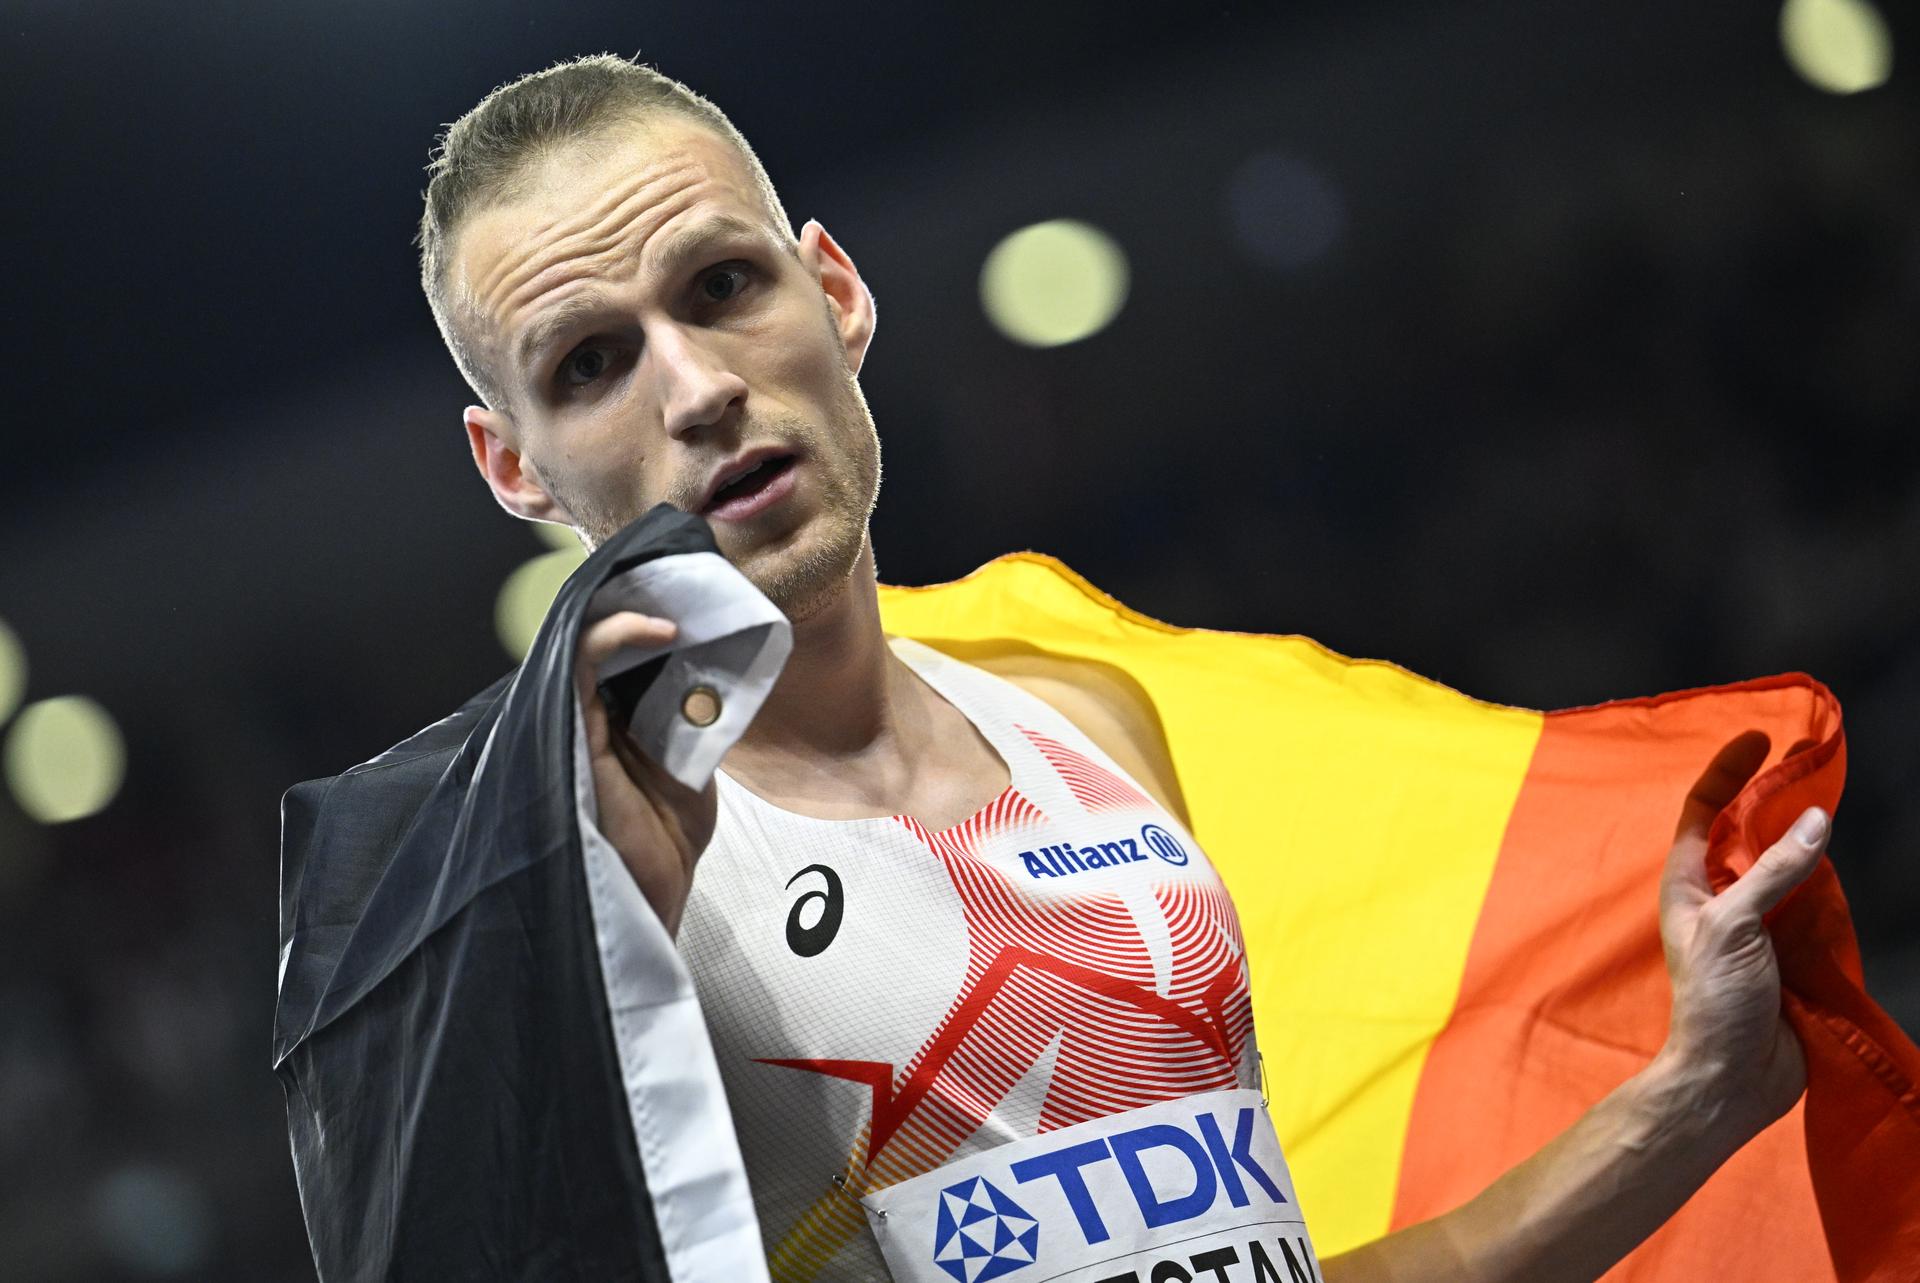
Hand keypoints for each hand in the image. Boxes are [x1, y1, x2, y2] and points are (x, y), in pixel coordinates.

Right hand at [574, 610, 717, 936]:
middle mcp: (585, 711)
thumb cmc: (666, 839)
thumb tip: (711, 672)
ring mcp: (575, 718)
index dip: (651, 614)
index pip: (619, 647)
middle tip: (690, 578)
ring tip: (677, 592)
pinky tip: (661, 628)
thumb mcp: (691, 763)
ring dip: (634, 607)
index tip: (698, 596)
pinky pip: (581, 659)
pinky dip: (617, 631)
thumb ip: (692, 718)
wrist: (652, 894)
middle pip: (601, 633)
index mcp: (609, 718)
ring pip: (586, 636)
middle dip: (644, 599)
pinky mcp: (571, 727)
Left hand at [1657, 731, 1826, 1137]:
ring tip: (1829, 801)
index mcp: (1690, 884)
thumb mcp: (1732, 924)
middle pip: (1748, 832)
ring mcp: (1757, 922)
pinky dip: (1825, 879)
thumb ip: (1772, 872)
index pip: (1704, 811)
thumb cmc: (1713, 999)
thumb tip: (1814, 820)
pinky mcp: (1789, 949)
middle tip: (1810, 761)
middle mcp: (1720, 896)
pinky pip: (1810, 902)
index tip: (1759, 738)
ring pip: (1783, 864)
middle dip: (1774, 796)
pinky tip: (1840, 862)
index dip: (1727, 771)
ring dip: (1804, 836)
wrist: (1733, 1077)